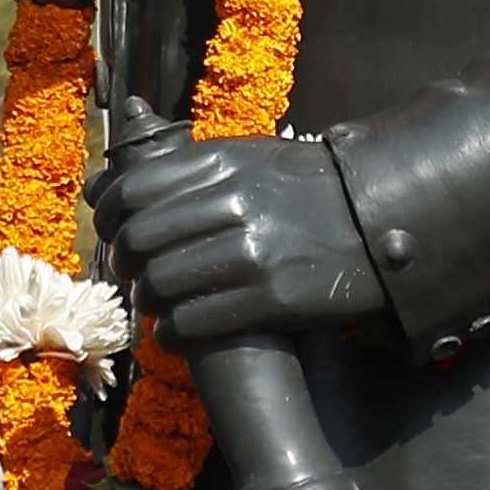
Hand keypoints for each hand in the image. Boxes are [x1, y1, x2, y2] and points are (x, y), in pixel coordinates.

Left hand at [91, 108, 386, 346]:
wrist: (382, 220)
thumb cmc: (310, 189)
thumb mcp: (251, 158)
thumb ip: (186, 170)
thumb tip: (108, 186)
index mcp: (222, 164)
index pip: (133, 189)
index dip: (108, 214)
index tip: (107, 229)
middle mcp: (232, 205)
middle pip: (141, 239)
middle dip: (124, 262)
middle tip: (130, 273)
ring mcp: (251, 253)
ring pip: (161, 283)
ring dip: (147, 301)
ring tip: (155, 304)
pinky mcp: (272, 299)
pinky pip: (194, 321)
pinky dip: (171, 332)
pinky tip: (173, 332)